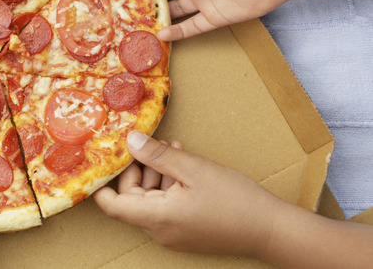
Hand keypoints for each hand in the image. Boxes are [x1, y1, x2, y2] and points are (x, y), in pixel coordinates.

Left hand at [92, 131, 281, 255]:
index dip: (102, 182)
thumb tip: (129, 141)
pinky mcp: (186, 232)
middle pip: (131, 197)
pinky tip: (184, 166)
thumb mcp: (193, 169)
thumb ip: (157, 155)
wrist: (271, 230)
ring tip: (174, 150)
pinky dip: (170, 185)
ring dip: (158, 173)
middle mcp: (159, 230)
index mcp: (155, 217)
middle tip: (151, 145)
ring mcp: (173, 234)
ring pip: (151, 199)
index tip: (104, 159)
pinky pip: (167, 206)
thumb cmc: (234, 200)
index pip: (111, 205)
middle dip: (139, 168)